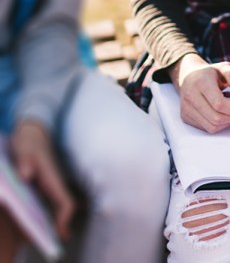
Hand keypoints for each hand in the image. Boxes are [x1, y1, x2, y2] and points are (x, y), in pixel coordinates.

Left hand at [9, 121, 74, 239]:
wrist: (33, 130)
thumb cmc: (28, 140)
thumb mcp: (23, 147)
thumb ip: (25, 159)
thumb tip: (26, 174)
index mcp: (51, 177)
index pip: (65, 200)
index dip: (65, 217)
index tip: (60, 232)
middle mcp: (54, 182)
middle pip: (64, 206)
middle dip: (62, 224)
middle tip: (56, 240)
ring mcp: (51, 182)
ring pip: (59, 203)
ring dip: (57, 219)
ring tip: (48, 235)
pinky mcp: (45, 182)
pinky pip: (52, 200)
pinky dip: (48, 212)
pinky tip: (37, 221)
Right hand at [170, 54, 229, 133]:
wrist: (188, 76)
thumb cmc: (209, 72)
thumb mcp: (223, 67)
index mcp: (200, 83)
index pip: (219, 104)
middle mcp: (190, 96)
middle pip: (216, 117)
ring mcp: (186, 108)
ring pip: (211, 126)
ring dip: (226, 122)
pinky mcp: (185, 117)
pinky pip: (206, 128)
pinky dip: (218, 125)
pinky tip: (222, 114)